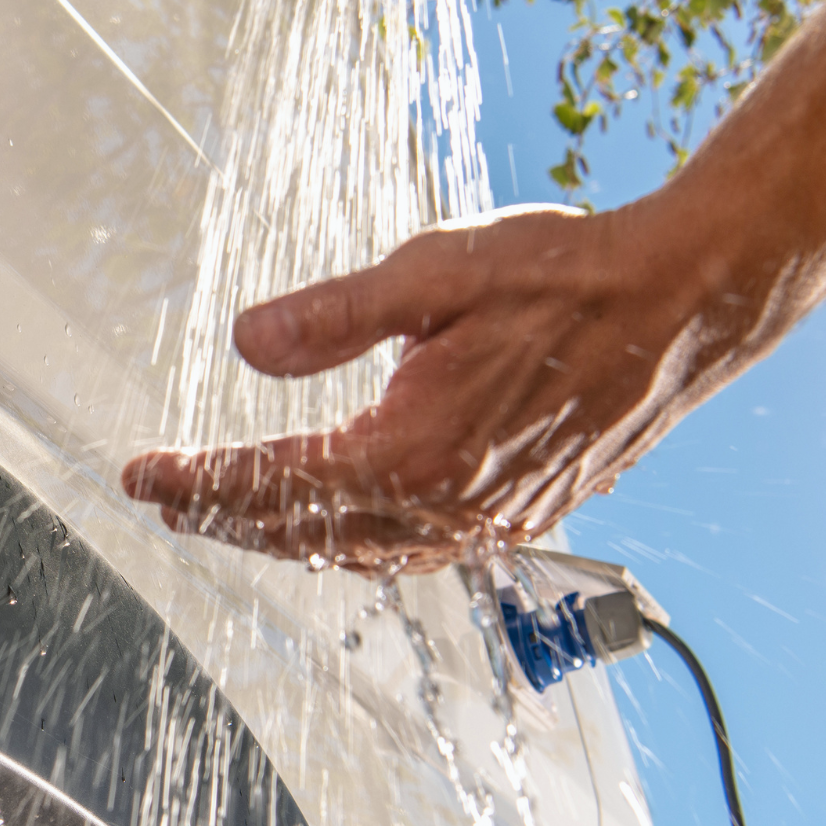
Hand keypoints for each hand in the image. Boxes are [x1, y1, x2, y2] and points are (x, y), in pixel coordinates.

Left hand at [121, 201, 764, 572]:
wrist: (684, 302)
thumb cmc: (566, 277)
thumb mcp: (435, 273)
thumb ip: (334, 316)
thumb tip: (245, 344)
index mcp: (414, 453)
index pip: (275, 483)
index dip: (199, 481)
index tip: (140, 475)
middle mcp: (449, 507)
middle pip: (307, 535)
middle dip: (228, 517)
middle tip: (167, 499)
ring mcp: (490, 519)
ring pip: (361, 552)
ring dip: (288, 537)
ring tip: (232, 515)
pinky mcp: (522, 512)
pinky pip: (416, 549)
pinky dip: (358, 543)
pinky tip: (342, 525)